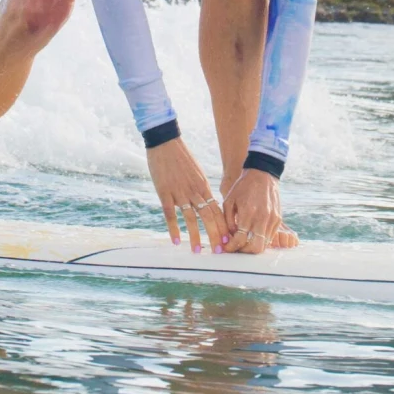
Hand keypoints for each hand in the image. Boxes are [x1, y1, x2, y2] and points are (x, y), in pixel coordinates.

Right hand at [146, 137, 226, 253]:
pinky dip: (174, 228)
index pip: (217, 210)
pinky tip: (176, 241)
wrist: (165, 142)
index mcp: (203, 186)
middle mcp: (194, 191)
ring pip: (191, 218)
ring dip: (196, 236)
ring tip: (199, 251)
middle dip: (215, 235)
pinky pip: (170, 214)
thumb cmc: (181, 157)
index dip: (223, 226)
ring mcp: (179, 192)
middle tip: (219, 252)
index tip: (228, 240)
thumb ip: (202, 188)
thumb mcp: (197, 172)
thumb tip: (208, 203)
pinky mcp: (165, 192)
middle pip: (208, 217)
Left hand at [222, 168, 295, 253]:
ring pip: (264, 244)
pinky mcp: (278, 219)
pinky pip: (270, 236)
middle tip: (237, 246)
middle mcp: (262, 218)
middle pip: (255, 248)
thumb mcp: (229, 200)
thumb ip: (227, 220)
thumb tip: (229, 237)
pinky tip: (253, 232)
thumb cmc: (243, 186)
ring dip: (253, 245)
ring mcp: (272, 219)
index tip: (227, 247)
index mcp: (248, 212)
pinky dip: (261, 238)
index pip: (240, 240)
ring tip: (245, 239)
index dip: (232, 247)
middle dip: (244, 251)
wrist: (262, 173)